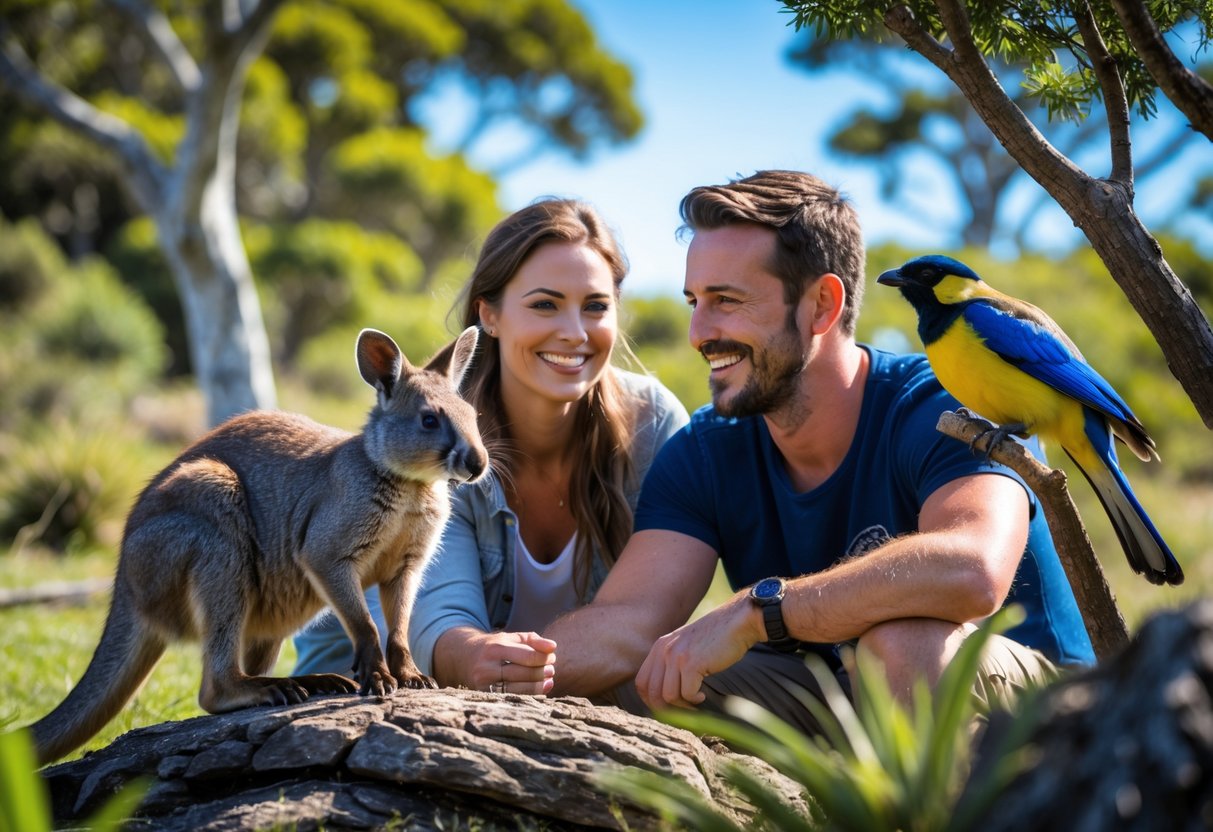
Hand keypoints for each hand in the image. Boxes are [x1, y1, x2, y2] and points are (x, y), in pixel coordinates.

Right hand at [457, 630, 557, 694]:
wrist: (465, 657)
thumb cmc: (495, 646)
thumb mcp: (512, 638)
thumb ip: (533, 640)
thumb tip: (553, 646)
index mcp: (496, 648)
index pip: (528, 656)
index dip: (545, 658)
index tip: (552, 657)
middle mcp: (488, 666)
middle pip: (524, 674)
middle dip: (543, 672)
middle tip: (551, 670)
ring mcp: (484, 683)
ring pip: (519, 689)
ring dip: (539, 685)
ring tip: (548, 680)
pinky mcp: (484, 695)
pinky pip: (511, 698)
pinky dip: (529, 695)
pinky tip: (540, 690)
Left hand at [634, 592, 762, 710]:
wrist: (738, 622)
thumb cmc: (716, 639)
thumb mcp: (685, 646)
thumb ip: (671, 663)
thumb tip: (661, 697)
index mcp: (659, 647)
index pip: (641, 682)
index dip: (651, 700)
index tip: (667, 708)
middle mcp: (664, 650)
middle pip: (652, 693)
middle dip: (666, 709)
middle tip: (682, 711)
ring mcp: (676, 656)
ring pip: (668, 696)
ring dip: (683, 706)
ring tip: (695, 699)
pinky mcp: (691, 664)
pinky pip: (686, 694)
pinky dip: (695, 700)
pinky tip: (703, 694)